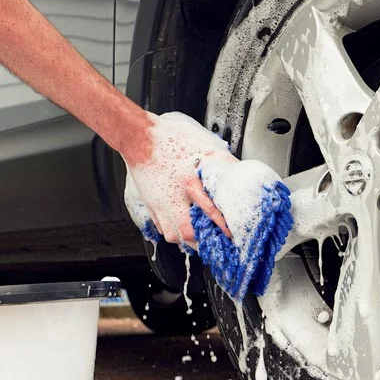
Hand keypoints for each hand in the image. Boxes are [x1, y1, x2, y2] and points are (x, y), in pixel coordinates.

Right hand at [122, 112, 233, 244]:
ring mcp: (159, 205)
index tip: (232, 234)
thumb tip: (241, 175)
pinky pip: (162, 227)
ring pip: (174, 235)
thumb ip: (225, 163)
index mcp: (190, 183)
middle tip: (216, 242)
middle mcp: (173, 198)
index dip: (224, 226)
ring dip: (188, 239)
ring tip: (201, 240)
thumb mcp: (205, 145)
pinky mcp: (151, 206)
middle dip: (205, 241)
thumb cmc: (170, 137)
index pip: (212, 213)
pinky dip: (174, 230)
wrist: (138, 136)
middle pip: (189, 233)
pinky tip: (182, 228)